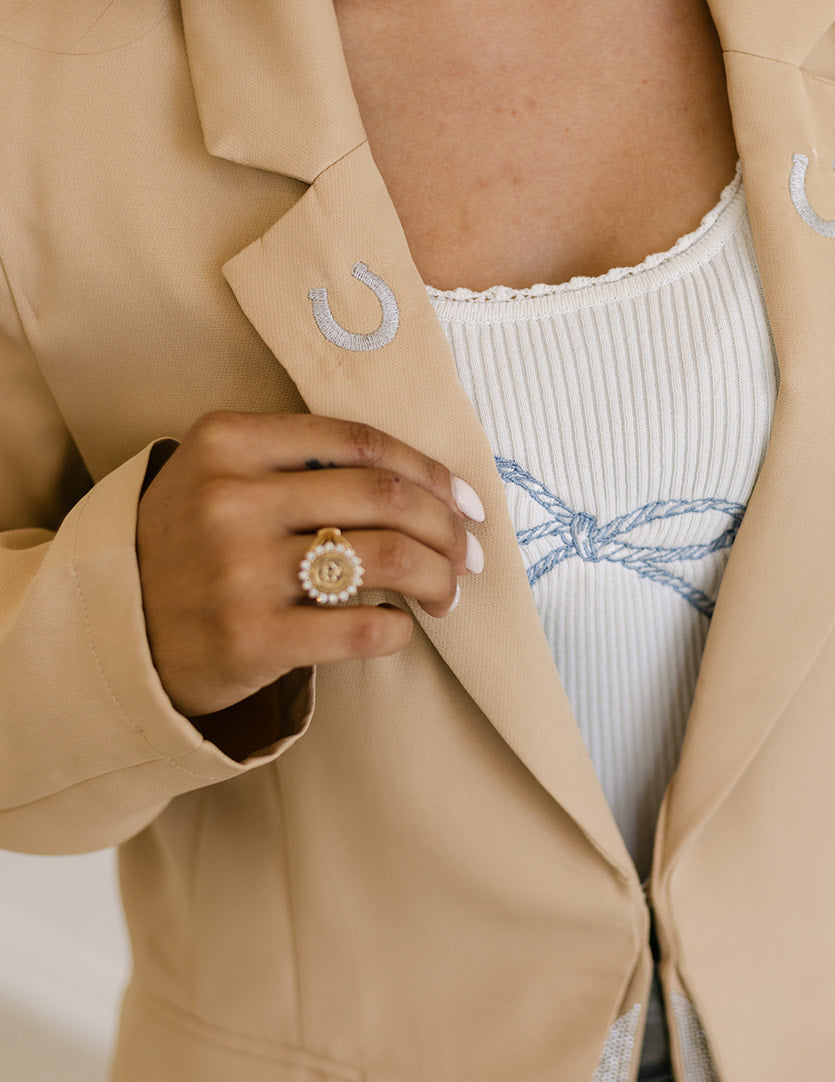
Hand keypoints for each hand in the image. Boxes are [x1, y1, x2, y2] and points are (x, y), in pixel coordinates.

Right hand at [136, 411, 484, 717]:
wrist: (116, 635)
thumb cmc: (189, 547)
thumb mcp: (217, 476)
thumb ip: (298, 461)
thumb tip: (424, 481)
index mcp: (226, 442)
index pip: (360, 442)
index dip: (429, 470)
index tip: (464, 499)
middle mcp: (231, 500)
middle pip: (384, 497)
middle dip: (447, 527)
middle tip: (471, 553)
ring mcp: (239, 572)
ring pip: (385, 558)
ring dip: (438, 577)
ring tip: (449, 594)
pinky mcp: (251, 639)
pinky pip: (361, 627)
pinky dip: (397, 628)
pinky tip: (399, 627)